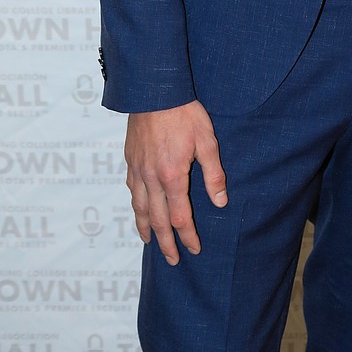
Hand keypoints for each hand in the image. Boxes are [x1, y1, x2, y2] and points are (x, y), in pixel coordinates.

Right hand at [124, 100, 226, 265]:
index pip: (180, 216)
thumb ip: (213, 174)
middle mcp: (151, 177)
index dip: (187, 236)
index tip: (194, 249)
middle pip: (157, 219)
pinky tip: (138, 207)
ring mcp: (137, 169)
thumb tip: (221, 202)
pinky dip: (135, 204)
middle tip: (172, 260)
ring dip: (145, 227)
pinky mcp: (130, 159)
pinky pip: (130, 189)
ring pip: (138, 207)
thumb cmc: (185, 113)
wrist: (154, 91)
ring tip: (150, 242)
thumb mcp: (207, 141)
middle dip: (166, 242)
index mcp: (172, 176)